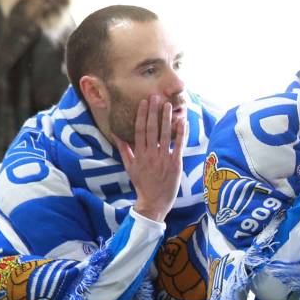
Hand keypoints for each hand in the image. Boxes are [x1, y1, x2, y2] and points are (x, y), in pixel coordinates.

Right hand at [115, 94, 186, 223]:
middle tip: (155, 96)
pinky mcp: (175, 164)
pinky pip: (179, 146)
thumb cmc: (142, 184)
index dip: (141, 115)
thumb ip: (124, 150)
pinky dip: (181, 134)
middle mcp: (150, 154)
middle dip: (153, 112)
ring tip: (168, 105)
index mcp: (139, 154)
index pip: (139, 130)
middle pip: (151, 129)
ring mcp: (163, 159)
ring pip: (165, 135)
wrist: (153, 202)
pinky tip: (183, 122)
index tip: (143, 102)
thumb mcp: (130, 167)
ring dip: (166, 118)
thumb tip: (116, 134)